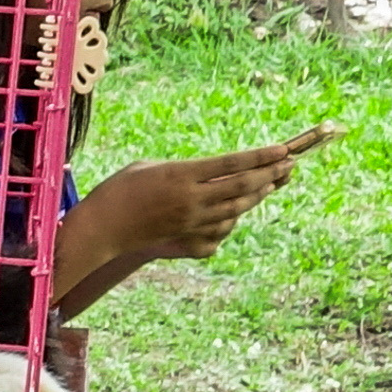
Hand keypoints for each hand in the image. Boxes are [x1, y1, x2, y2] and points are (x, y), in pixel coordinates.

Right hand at [72, 123, 339, 270]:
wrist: (102, 229)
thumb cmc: (120, 190)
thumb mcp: (151, 166)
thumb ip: (187, 171)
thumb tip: (217, 174)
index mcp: (181, 175)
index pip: (232, 164)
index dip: (260, 157)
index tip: (283, 149)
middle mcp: (192, 200)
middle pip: (242, 187)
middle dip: (270, 175)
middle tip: (288, 165)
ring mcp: (192, 223)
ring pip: (237, 210)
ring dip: (257, 196)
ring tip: (271, 184)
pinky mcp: (188, 241)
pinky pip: (221, 231)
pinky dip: (231, 220)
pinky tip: (236, 211)